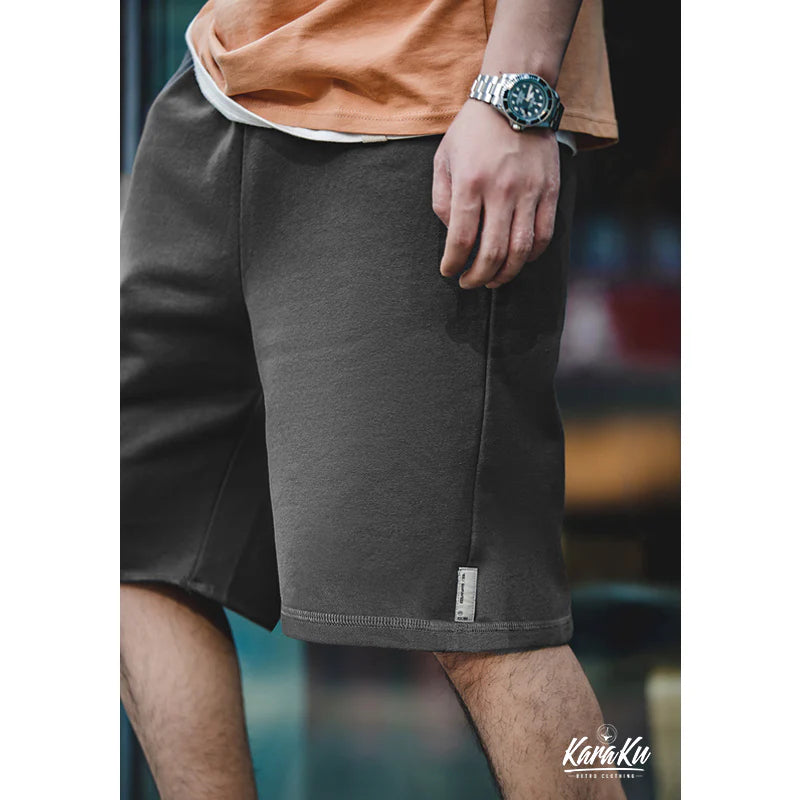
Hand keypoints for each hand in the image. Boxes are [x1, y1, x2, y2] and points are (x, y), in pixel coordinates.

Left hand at [432, 99, 560, 288]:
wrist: (515, 97)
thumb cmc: (473, 131)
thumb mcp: (443, 159)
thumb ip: (441, 200)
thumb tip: (454, 236)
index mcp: (470, 182)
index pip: (461, 239)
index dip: (453, 264)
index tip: (448, 272)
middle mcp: (501, 190)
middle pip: (491, 253)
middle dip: (477, 277)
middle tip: (468, 282)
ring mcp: (530, 192)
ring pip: (520, 250)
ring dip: (505, 274)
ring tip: (492, 280)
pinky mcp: (550, 191)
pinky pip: (544, 235)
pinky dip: (531, 255)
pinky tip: (517, 260)